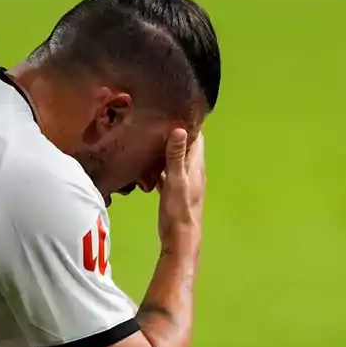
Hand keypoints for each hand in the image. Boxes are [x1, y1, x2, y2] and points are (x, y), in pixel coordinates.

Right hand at [157, 129, 204, 251]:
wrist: (180, 237)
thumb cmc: (179, 210)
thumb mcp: (176, 180)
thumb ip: (176, 156)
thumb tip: (180, 129)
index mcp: (196, 165)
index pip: (197, 137)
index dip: (189, 122)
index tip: (176, 109)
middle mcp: (193, 171)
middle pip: (186, 146)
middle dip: (175, 133)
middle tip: (159, 120)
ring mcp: (184, 181)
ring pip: (176, 159)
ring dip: (167, 150)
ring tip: (151, 137)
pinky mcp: (175, 191)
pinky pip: (168, 173)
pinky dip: (161, 167)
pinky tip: (148, 164)